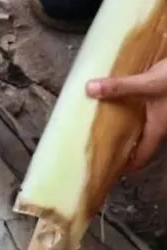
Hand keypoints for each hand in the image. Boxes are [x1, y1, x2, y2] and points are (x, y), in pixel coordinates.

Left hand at [87, 58, 166, 172]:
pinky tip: (124, 103)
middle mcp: (164, 126)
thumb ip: (120, 87)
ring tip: (107, 124)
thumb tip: (90, 90)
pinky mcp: (165, 102)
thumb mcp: (148, 82)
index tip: (108, 167)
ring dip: (130, 128)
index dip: (126, 165)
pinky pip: (150, 114)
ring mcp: (166, 115)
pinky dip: (136, 113)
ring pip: (147, 128)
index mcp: (159, 129)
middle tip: (101, 143)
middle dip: (124, 145)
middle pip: (143, 143)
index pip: (142, 157)